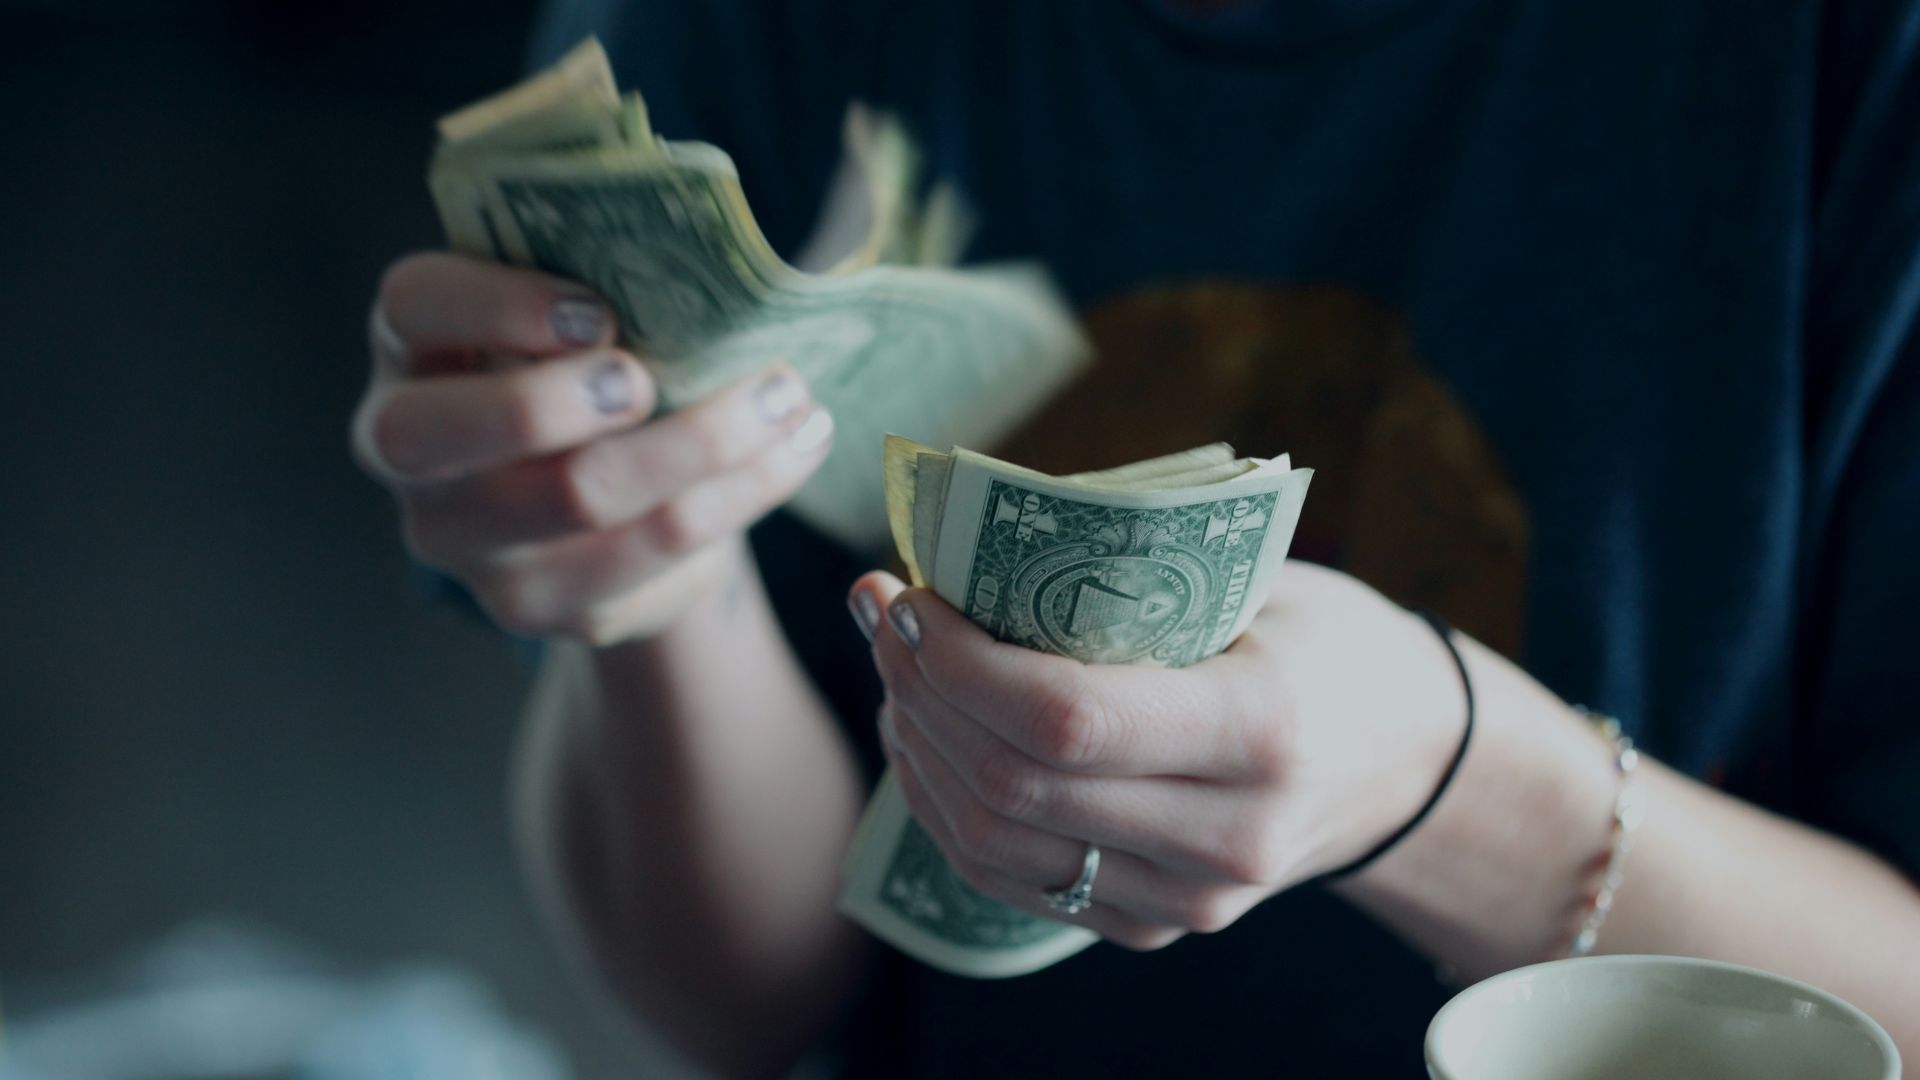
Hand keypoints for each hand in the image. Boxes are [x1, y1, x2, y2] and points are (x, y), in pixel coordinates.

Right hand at [352, 252, 833, 642]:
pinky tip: (794, 450)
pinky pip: (652, 555)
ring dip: (703, 442)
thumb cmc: (591, 365)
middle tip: (652, 377)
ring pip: (579, 499)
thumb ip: (605, 274)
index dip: (496, 305)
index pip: (413, 306)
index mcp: (413, 347)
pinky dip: (740, 495)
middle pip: (451, 433)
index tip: (598, 312)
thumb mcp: (577, 310)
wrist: (611, 493)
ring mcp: (467, 543)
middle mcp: (410, 452)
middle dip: (562, 399)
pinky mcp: (542, 604)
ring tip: (788, 397)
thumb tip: (714, 255)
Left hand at [848, 561, 1465, 949]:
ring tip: (895, 668)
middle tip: (881, 613)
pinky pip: (1012, 881)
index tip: (907, 594)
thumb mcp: (1258, 582)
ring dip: (918, 749)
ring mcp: (1190, 899)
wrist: (1407, 761)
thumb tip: (965, 543)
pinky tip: (926, 736)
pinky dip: (947, 807)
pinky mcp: (1156, 926)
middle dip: (919, 691)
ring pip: (994, 845)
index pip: (1065, 719)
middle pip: (1013, 786)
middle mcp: (1227, 837)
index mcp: (1261, 730)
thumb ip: (1130, 575)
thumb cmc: (1326, 642)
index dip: (958, 661)